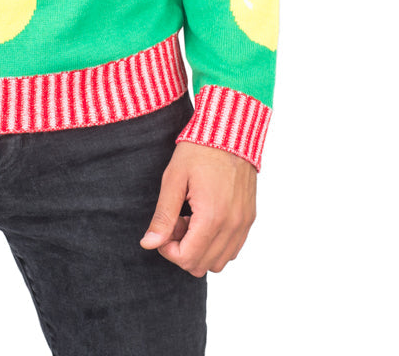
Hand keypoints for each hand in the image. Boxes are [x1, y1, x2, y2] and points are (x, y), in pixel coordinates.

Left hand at [139, 140, 255, 275]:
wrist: (229, 131)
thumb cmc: (199, 150)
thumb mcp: (173, 179)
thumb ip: (163, 216)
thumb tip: (149, 244)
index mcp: (212, 217)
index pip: (187, 259)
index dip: (168, 250)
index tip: (164, 229)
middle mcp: (233, 226)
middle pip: (203, 265)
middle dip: (183, 249)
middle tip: (176, 221)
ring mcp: (244, 224)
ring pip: (220, 261)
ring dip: (200, 248)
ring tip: (190, 219)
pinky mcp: (249, 218)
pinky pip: (233, 248)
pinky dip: (216, 243)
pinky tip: (205, 218)